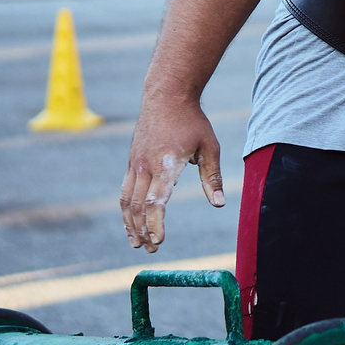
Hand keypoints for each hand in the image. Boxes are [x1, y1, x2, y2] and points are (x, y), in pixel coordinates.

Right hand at [119, 91, 227, 251]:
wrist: (166, 95)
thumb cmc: (192, 121)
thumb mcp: (209, 147)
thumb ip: (212, 178)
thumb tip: (220, 204)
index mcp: (165, 164)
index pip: (156, 202)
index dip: (155, 224)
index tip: (159, 241)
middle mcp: (145, 166)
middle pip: (138, 206)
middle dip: (143, 231)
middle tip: (152, 250)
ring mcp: (135, 164)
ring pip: (127, 201)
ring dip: (131, 224)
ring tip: (137, 244)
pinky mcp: (131, 161)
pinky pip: (125, 191)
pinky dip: (126, 210)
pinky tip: (131, 222)